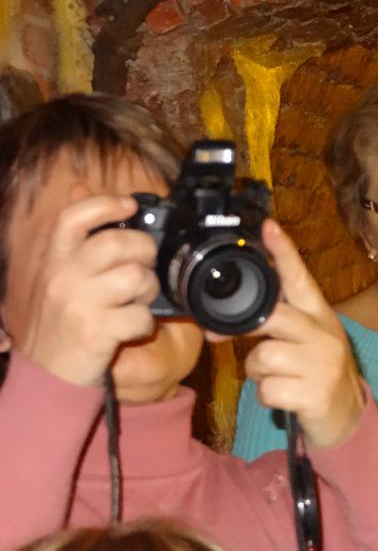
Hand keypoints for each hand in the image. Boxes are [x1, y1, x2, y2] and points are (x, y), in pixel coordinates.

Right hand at [15, 195, 159, 386]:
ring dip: (147, 289)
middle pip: (116, 244)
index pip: (73, 217)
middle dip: (144, 252)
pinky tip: (133, 326)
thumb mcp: (56, 272)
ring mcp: (78, 304)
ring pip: (135, 278)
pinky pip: (141, 316)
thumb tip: (81, 187)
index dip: (105, 204)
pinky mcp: (96, 332)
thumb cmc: (60, 319)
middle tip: (144, 265)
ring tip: (138, 300)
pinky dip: (145, 323)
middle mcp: (62, 277)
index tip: (130, 205)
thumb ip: (72, 235)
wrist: (47, 373)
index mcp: (53, 260)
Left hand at [243, 219, 364, 447]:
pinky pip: (267, 390)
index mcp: (320, 316)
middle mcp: (324, 335)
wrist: (349, 417)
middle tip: (222, 333)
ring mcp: (322, 365)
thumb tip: (225, 318)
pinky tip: (284, 397)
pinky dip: (266, 396)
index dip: (283, 252)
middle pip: (273, 316)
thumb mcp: (306, 341)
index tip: (268, 226)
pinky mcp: (314, 394)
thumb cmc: (317, 373)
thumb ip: (277, 323)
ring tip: (275, 377)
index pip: (300, 279)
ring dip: (257, 372)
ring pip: (263, 357)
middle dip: (244, 326)